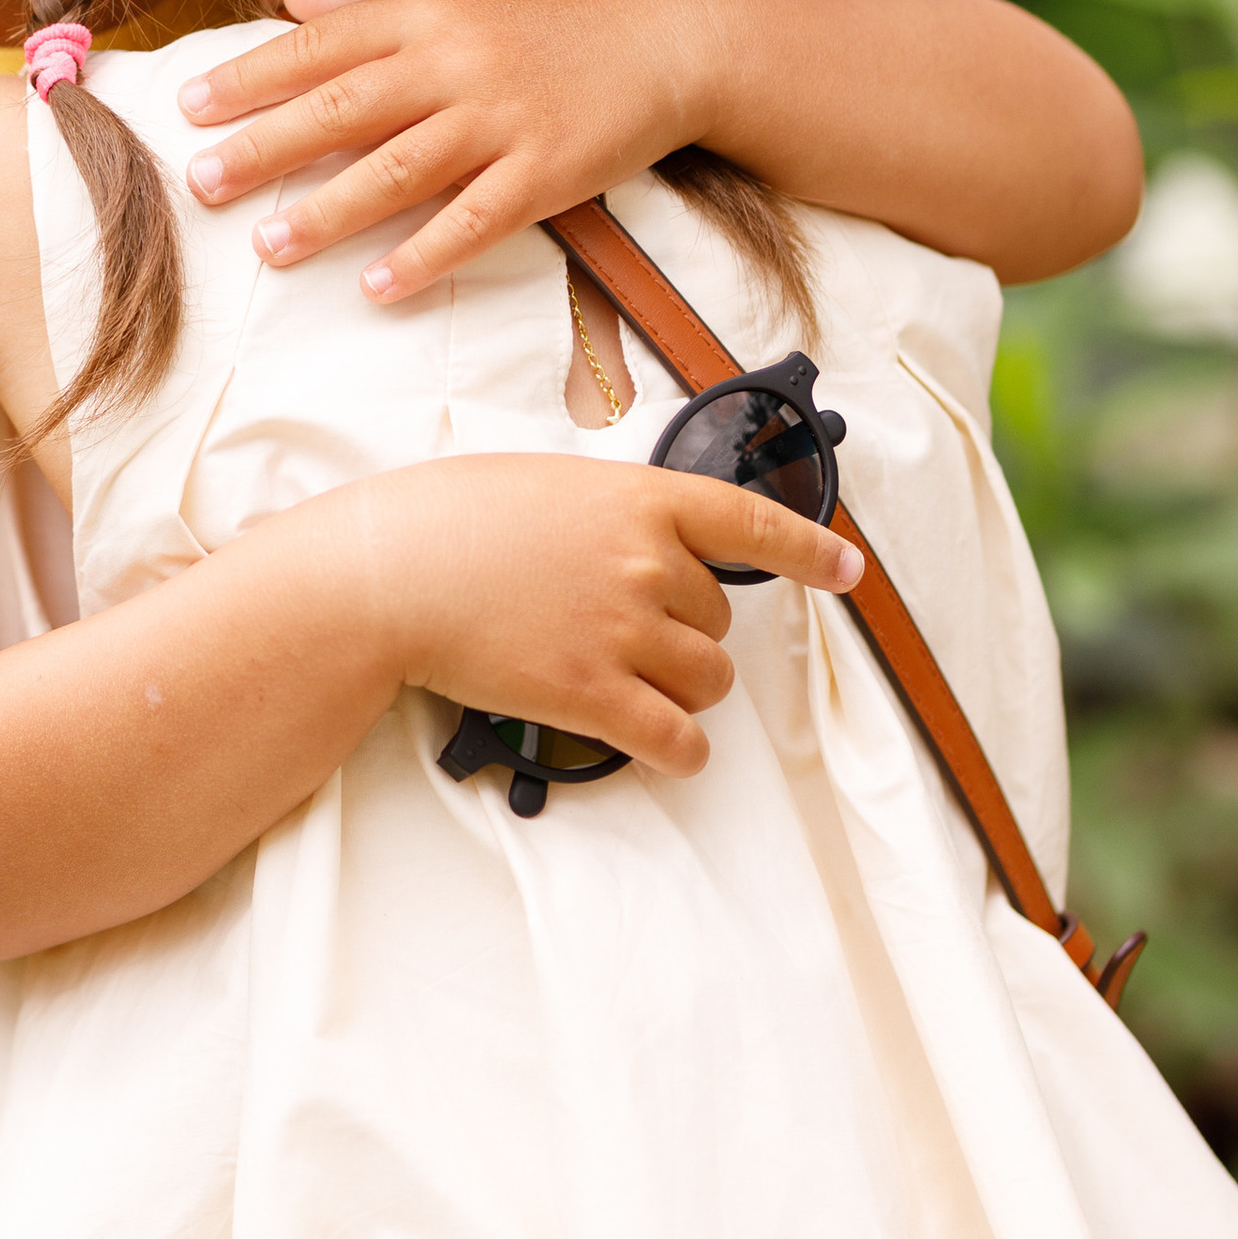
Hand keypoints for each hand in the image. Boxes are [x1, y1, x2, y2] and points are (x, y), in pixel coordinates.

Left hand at [177, 0, 722, 303]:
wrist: (676, 34)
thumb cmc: (564, 6)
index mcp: (431, 10)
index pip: (322, 45)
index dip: (252, 76)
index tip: (192, 106)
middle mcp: (458, 63)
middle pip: (343, 109)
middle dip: (266, 148)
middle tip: (201, 183)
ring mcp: (503, 120)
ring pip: (398, 172)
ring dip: (328, 213)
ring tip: (269, 246)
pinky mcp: (548, 173)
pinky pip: (474, 222)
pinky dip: (423, 256)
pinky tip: (375, 288)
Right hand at [340, 452, 862, 779]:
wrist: (390, 572)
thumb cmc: (453, 519)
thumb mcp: (550, 486)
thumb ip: (615, 515)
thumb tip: (650, 555)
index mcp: (641, 498)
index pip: (751, 521)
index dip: (810, 551)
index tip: (847, 572)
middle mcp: (647, 564)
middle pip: (718, 620)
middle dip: (685, 631)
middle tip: (619, 626)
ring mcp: (624, 631)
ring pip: (706, 682)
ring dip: (681, 689)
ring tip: (624, 680)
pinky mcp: (594, 695)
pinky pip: (676, 741)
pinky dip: (679, 752)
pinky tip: (660, 747)